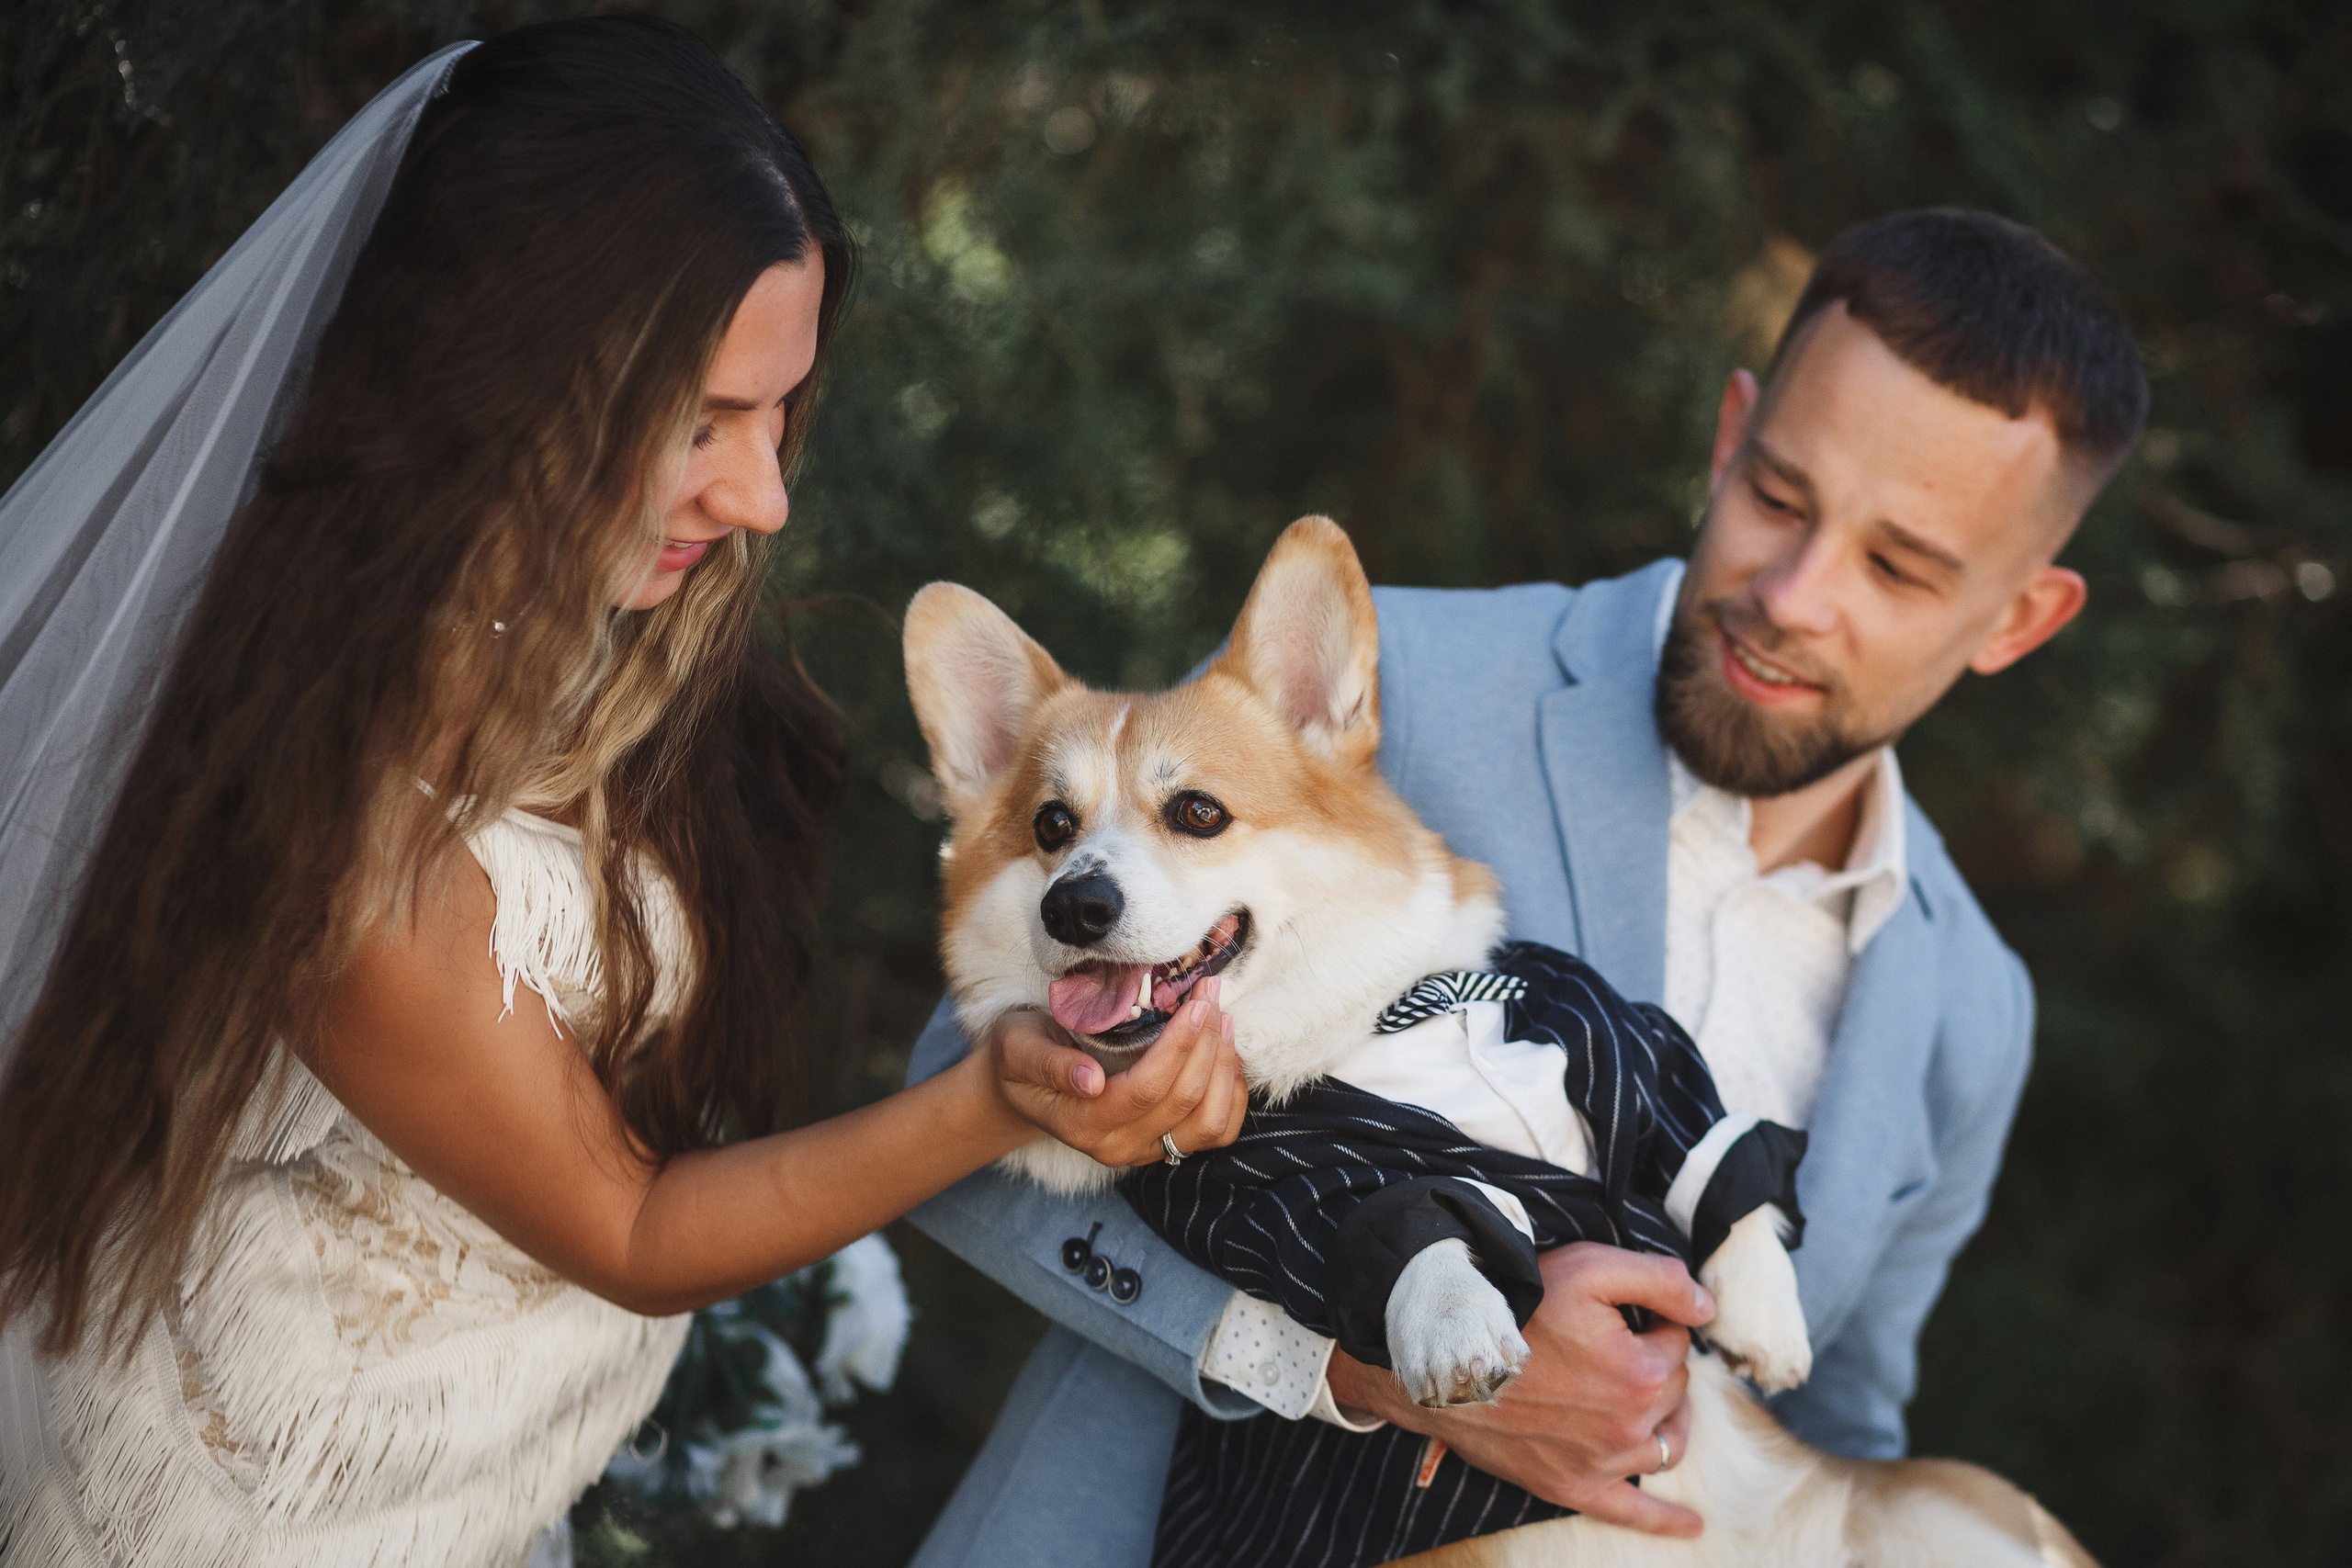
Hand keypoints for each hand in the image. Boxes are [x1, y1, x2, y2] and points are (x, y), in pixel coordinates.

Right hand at [986, 978, 1246, 1166]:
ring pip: (1208, 1123)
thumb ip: (1049, 1064)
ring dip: (1224, 1069)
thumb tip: (1089, 1081)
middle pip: (1183, 1101)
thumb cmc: (1020, 1056)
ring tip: (1222, 1021)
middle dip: (1206, 1043)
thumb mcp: (1018, 1049)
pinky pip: (1217, 1131)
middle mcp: (1117, 1146)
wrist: (1022, 1085)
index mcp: (1082, 1124)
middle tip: (1211, 995)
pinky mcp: (1166, 1145)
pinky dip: (1231, 1093)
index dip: (1178, 1047)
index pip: (1145, 1089)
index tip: (1196, 1002)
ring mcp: (1146, 1151)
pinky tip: (1226, 1055)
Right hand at [1324, 1242, 1714, 1536]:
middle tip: (1613, 1342)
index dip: (1652, 1320)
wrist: (1447, 1357)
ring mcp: (1603, 1462)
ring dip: (1667, 1421)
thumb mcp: (1589, 1268)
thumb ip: (1660, 1279)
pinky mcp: (1573, 1487)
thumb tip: (1707, 1308)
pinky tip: (1693, 1527)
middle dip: (1655, 1363)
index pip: (1678, 1342)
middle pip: (1673, 1391)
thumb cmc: (1516, 1307)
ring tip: (1651, 1401)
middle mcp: (1631, 1426)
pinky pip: (1630, 1512)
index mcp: (1643, 1373)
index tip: (1617, 1312)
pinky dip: (1664, 1521)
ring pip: (1664, 1444)